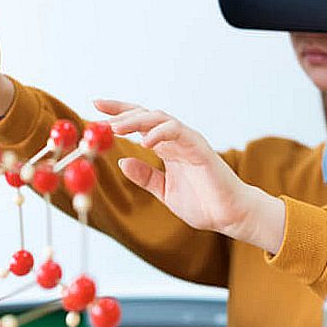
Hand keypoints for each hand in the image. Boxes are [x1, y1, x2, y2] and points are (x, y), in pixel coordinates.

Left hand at [97, 99, 286, 253]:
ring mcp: (188, 141)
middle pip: (146, 115)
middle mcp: (176, 140)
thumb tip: (122, 162)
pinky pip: (178, 132)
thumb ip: (145, 176)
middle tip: (99, 113)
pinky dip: (161, 133)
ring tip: (116, 127)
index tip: (96, 109)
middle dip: (122, 111)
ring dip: (136, 120)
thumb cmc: (203, 203)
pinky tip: (145, 140)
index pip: (140, 124)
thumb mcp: (164, 191)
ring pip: (160, 119)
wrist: (230, 216)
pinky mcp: (200, 148)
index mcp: (167, 148)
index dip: (119, 114)